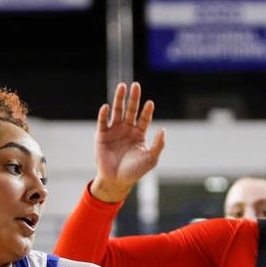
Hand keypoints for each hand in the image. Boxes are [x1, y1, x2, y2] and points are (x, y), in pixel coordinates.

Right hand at [91, 82, 164, 202]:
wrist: (116, 181)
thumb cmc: (134, 171)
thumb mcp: (150, 159)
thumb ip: (158, 145)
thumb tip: (163, 130)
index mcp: (139, 134)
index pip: (144, 118)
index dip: (147, 111)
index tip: (150, 103)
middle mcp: (127, 129)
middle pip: (131, 110)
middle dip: (133, 98)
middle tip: (135, 86)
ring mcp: (114, 131)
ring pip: (117, 111)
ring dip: (119, 99)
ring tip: (122, 86)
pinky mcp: (101, 135)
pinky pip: (102, 122)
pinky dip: (104, 114)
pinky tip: (107, 107)